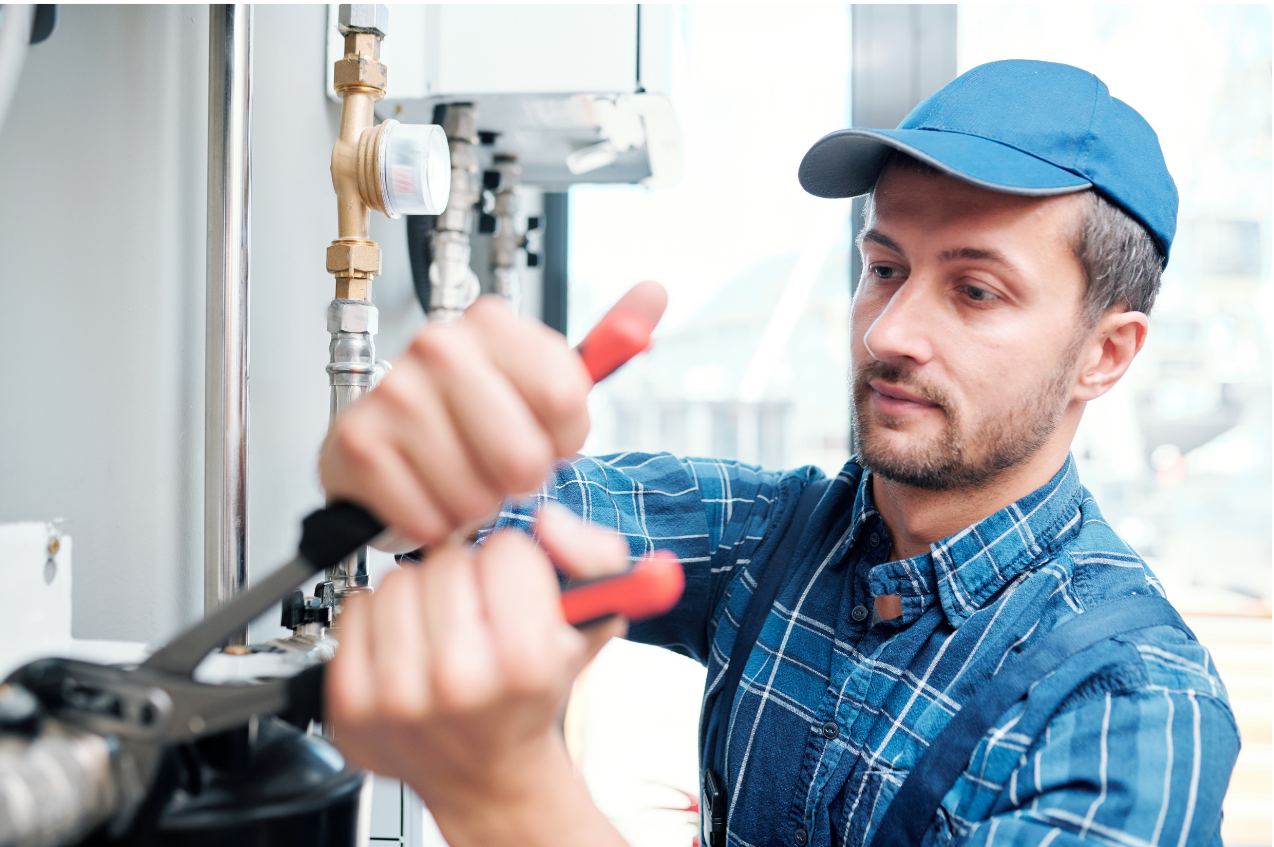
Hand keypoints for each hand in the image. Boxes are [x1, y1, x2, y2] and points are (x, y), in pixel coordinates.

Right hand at [318, 283, 666, 548]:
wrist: (396, 454)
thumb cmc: (477, 421)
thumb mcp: (551, 383)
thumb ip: (610, 341)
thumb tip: (656, 291)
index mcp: (494, 324)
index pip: (565, 398)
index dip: (562, 439)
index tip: (543, 435)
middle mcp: (440, 346)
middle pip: (522, 456)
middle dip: (518, 481)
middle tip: (496, 466)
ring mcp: (394, 392)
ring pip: (475, 494)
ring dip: (473, 506)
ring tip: (457, 478)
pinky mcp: (357, 443)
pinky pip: (427, 517)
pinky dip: (433, 523)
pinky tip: (423, 494)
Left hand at [325, 504, 630, 845]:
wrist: (486, 775)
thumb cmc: (533, 694)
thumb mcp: (590, 624)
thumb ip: (593, 556)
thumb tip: (548, 522)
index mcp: (525, 663)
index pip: (506, 551)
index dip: (516, 566)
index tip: (517, 595)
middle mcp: (457, 683)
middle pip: (447, 561)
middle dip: (466, 579)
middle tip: (479, 617)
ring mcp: (398, 697)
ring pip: (397, 580)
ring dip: (420, 595)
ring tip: (442, 632)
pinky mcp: (352, 703)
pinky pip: (355, 609)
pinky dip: (379, 619)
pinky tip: (407, 647)